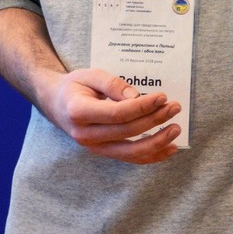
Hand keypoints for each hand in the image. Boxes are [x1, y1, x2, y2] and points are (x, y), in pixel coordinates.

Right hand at [39, 68, 182, 164]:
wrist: (56, 104)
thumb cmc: (74, 86)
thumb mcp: (90, 75)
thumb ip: (112, 83)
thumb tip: (136, 97)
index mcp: (79, 112)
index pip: (117, 113)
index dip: (143, 106)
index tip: (162, 97)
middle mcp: (85, 135)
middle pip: (127, 131)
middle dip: (154, 120)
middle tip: (174, 107)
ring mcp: (94, 147)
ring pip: (130, 152)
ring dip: (157, 142)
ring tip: (176, 129)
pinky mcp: (103, 152)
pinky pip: (130, 158)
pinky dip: (152, 156)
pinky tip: (170, 148)